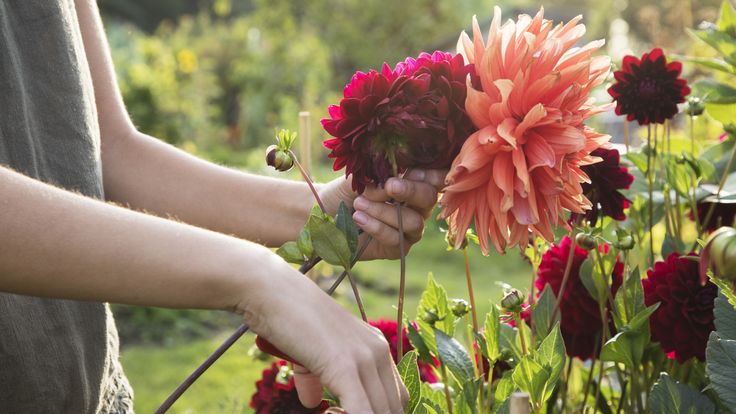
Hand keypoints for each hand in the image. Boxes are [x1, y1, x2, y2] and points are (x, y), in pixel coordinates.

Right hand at [242, 256, 408, 412]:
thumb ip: (316, 378)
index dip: (377, 413)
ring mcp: (365, 359)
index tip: (339, 412)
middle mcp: (378, 351)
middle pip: (393, 408)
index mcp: (376, 347)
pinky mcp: (346, 368)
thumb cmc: (286, 319)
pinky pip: (363, 413)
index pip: (395, 397)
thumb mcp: (309, 353)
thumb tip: (313, 403)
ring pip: (382, 413)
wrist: (270, 292)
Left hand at [319, 169, 447, 259]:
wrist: (325, 213)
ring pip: (413, 221)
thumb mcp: (360, 179)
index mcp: (412, 184)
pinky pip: (396, 240)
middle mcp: (416, 207)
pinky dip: (377, 228)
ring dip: (385, 211)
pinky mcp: (396, 249)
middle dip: (411, 191)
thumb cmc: (346, 191)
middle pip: (429, 199)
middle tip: (390, 186)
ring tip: (359, 204)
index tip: (411, 171)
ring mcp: (408, 230)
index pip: (436, 178)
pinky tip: (359, 219)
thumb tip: (390, 185)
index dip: (430, 175)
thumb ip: (378, 178)